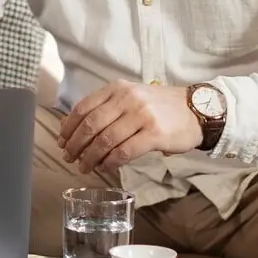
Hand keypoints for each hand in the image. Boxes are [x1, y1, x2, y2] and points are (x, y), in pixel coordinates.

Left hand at [59, 81, 201, 174]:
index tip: (61, 141)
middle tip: (68, 158)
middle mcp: (127, 99)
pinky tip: (105, 168)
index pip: (83, 107)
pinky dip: (110, 162)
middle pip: (91, 125)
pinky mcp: (154, 134)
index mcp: (117, 89)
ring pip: (105, 140)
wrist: (195, 110)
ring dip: (90, 157)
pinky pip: (124, 152)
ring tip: (84, 167)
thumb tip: (73, 127)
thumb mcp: (131, 97)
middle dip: (75, 144)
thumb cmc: (159, 106)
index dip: (68, 127)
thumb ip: (106, 108)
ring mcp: (141, 116)